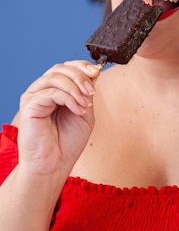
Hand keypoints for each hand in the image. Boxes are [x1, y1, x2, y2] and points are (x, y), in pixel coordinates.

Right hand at [17, 60, 101, 176]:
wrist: (54, 164)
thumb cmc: (67, 141)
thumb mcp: (84, 111)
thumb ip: (86, 92)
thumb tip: (94, 71)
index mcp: (55, 90)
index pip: (66, 68)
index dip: (82, 66)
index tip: (97, 71)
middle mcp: (42, 90)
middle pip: (60, 68)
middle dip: (80, 76)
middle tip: (91, 91)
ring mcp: (34, 97)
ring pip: (55, 77)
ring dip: (75, 88)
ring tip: (85, 104)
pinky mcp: (29, 106)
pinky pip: (50, 93)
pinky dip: (68, 99)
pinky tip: (78, 111)